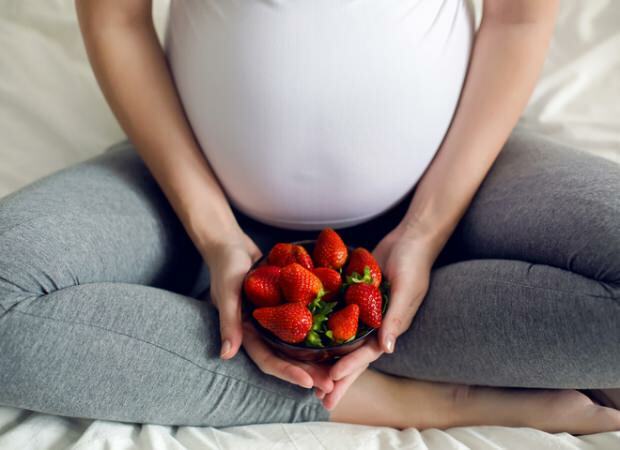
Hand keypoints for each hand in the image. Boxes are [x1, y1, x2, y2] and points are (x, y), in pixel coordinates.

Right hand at [202, 230, 334, 391]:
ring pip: (299, 345)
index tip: (308, 383)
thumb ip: (229, 320)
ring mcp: (275, 320)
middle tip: (332, 385)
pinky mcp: (286, 307)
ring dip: (318, 357)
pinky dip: (319, 330)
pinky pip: (304, 322)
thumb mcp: (227, 290)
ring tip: (341, 368)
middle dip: (309, 372)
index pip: (268, 360)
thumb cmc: (226, 265)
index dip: (288, 372)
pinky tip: (340, 335)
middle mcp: (262, 332)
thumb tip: (226, 354)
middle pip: (288, 358)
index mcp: (247, 334)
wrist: (232, 244)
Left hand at [320, 224, 434, 408]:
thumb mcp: (406, 289)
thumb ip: (396, 317)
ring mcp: (364, 314)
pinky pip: (338, 318)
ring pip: (343, 343)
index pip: (366, 354)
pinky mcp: (354, 299)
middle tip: (320, 401)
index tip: (330, 380)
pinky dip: (325, 330)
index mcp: (389, 328)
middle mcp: (375, 326)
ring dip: (329, 361)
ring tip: (311, 380)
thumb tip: (387, 349)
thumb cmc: (413, 264)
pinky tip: (307, 339)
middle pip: (353, 358)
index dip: (348, 367)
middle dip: (338, 380)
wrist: (410, 240)